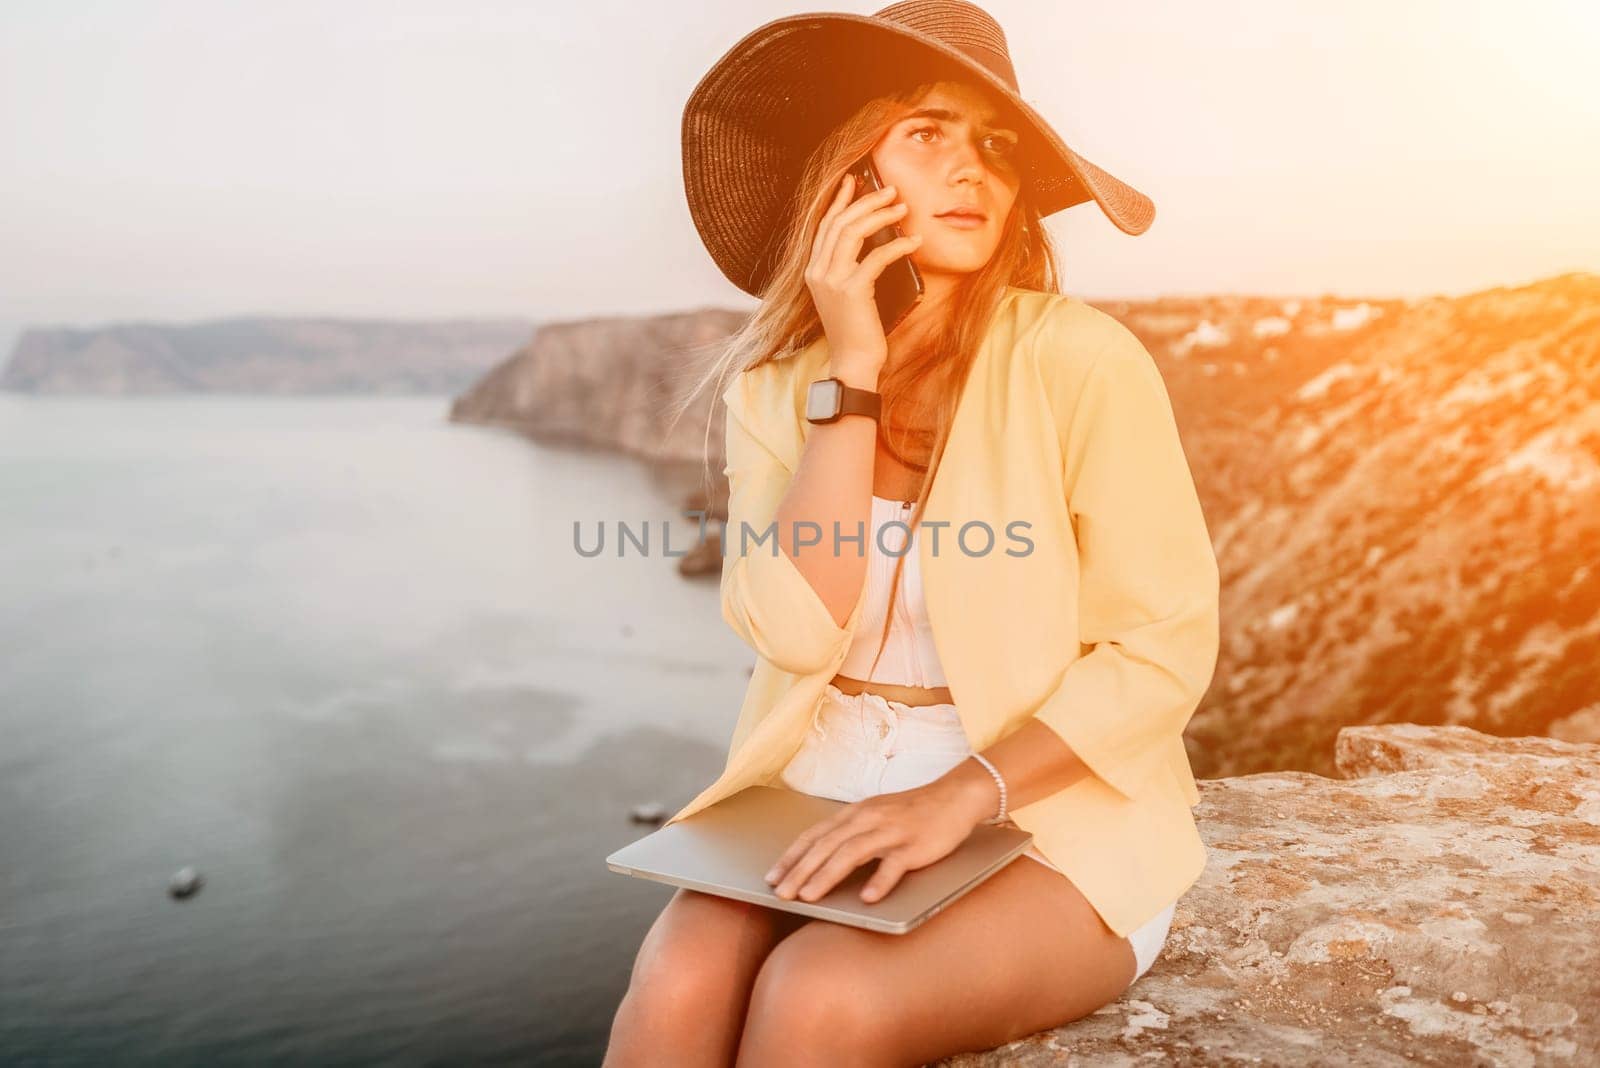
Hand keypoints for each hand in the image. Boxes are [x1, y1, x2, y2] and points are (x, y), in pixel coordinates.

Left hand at [763, 776, 987, 904]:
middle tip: (781, 894)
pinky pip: (894, 864)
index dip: (791, 856)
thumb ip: (851, 834)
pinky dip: (879, 881)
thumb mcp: (875, 816)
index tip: (772, 877)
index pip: (815, 835)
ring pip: (852, 853)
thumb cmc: (912, 812)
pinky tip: (867, 899)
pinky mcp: (915, 845)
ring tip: (809, 897)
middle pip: (826, 846)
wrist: (955, 797)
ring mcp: (891, 831)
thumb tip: (820, 859)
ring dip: (827, 876)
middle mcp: (868, 819)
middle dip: (800, 871)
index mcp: (855, 813)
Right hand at [803, 172, 923, 372]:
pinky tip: (914, 241)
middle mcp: (818, 271)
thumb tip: (875, 238)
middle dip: (865, 201)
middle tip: (890, 190)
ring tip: (902, 207)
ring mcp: (832, 280)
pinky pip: (876, 257)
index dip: (839, 200)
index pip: (824, 225)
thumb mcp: (847, 293)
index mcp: (813, 270)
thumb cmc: (856, 330)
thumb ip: (850, 268)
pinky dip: (898, 245)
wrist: (852, 362)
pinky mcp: (852, 290)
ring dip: (880, 215)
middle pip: (839, 222)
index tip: (854, 180)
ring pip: (853, 232)